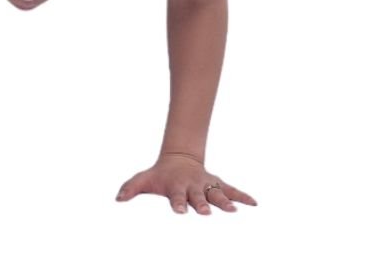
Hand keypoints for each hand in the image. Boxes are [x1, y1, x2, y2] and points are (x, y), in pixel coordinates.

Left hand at [115, 152, 257, 214]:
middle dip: (201, 204)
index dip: (178, 203)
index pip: (176, 196)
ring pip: (216, 193)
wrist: (178, 159)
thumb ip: (130, 188)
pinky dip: (242, 196)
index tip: (180, 211)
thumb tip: (117, 198)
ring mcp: (206, 185)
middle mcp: (193, 186)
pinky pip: (232, 190)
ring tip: (233, 210)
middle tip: (205, 212)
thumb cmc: (160, 174)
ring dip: (224, 201)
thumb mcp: (143, 179)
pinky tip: (254, 203)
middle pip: (198, 196)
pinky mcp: (217, 184)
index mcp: (176, 186)